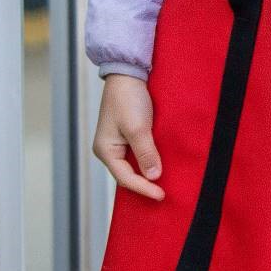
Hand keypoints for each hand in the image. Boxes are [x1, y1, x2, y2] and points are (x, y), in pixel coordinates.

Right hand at [94, 73, 165, 200]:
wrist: (128, 75)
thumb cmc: (128, 99)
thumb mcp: (138, 128)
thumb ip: (145, 153)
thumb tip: (154, 176)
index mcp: (105, 150)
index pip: (125, 178)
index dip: (144, 188)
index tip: (162, 196)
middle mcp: (109, 150)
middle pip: (128, 175)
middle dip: (145, 185)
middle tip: (165, 195)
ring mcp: (118, 143)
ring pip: (134, 166)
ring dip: (148, 175)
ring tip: (165, 186)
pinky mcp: (128, 136)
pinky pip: (139, 155)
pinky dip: (149, 162)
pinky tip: (162, 168)